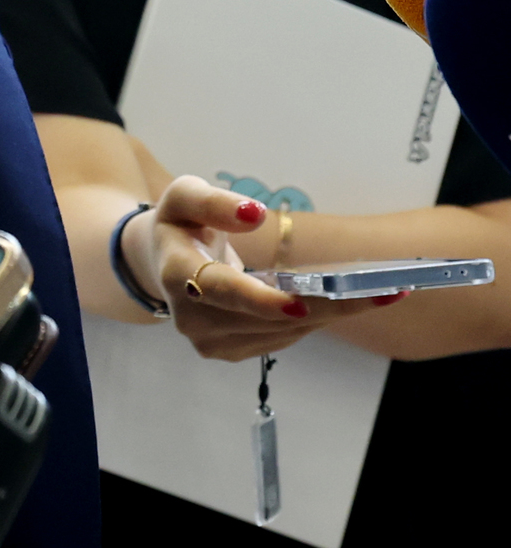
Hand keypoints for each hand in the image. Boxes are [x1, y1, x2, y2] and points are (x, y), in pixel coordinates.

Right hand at [125, 178, 404, 361]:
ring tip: (379, 293)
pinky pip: (281, 337)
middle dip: (327, 304)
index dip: (261, 300)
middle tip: (385, 292)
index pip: (221, 291)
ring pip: (282, 331)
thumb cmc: (180, 222)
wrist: (162, 260)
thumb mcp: (186, 196)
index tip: (301, 303)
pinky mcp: (230, 351)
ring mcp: (211, 342)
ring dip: (330, 313)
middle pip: (268, 317)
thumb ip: (214, 203)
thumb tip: (255, 214)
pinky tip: (340, 301)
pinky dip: (314, 319)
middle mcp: (192, 318)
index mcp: (177, 273)